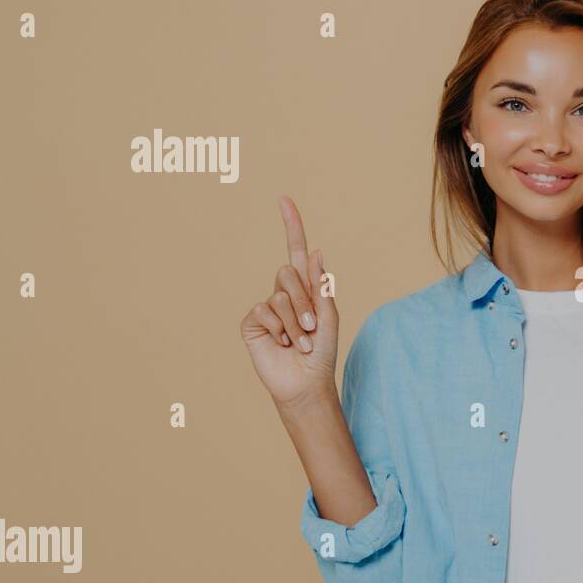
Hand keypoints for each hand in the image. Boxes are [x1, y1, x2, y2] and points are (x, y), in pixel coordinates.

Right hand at [239, 195, 338, 410]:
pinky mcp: (253, 322)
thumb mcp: (329, 317)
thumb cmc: (321, 353)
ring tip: (301, 341)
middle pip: (288, 272)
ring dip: (296, 321)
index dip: (292, 226)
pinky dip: (280, 328)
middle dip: (305, 301)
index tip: (283, 199)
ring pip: (279, 294)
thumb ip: (320, 286)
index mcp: (305, 289)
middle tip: (312, 327)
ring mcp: (267, 307)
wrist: (306, 383)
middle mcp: (284, 293)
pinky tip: (282, 344)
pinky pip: (264, 310)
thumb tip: (315, 250)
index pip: (296, 251)